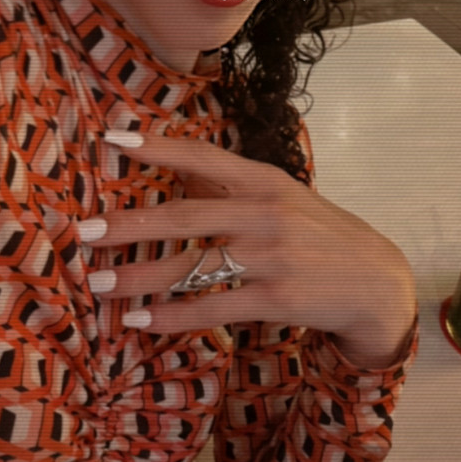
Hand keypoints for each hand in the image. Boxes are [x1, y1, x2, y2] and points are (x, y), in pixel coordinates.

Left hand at [81, 132, 416, 368]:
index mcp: (264, 180)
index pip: (202, 156)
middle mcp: (265, 213)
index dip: (156, 147)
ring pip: (191, 268)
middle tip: (85, 232)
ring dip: (139, 278)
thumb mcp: (281, 197)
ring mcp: (271, 257)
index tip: (111, 139)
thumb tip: (174, 174)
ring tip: (99, 284)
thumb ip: (231, 187)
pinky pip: (211, 309)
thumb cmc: (317, 234)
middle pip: (184, 216)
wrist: (375, 280)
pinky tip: (140, 322)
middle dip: (129, 225)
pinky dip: (171, 317)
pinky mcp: (276, 300)